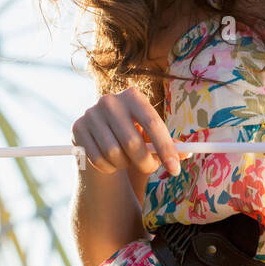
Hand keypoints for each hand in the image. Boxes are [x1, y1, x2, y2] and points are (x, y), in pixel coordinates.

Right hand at [71, 86, 190, 177]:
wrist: (99, 132)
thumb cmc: (133, 133)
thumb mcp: (149, 133)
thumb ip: (168, 143)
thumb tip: (187, 153)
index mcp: (133, 96)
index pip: (153, 123)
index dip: (165, 148)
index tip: (175, 169)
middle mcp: (110, 101)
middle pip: (132, 142)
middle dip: (146, 162)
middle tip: (150, 169)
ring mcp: (91, 113)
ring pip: (114, 154)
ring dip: (125, 165)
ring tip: (127, 160)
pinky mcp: (78, 128)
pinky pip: (97, 160)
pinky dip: (109, 168)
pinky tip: (111, 161)